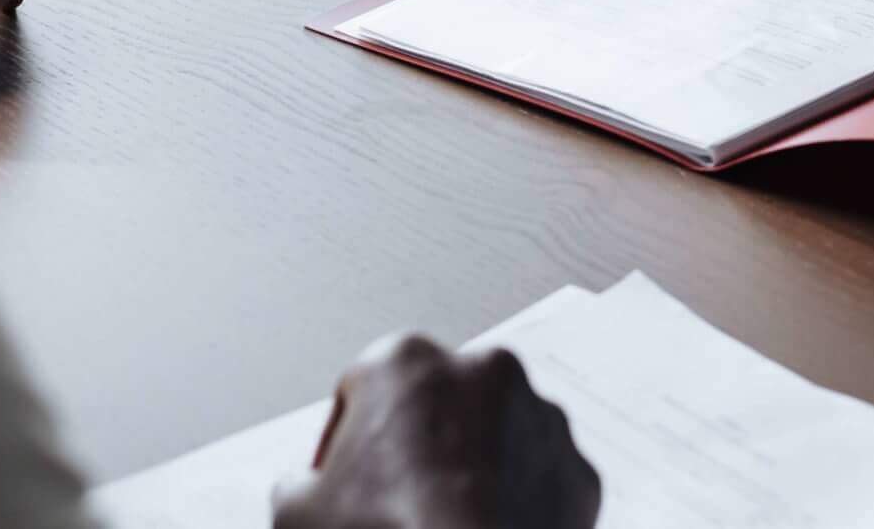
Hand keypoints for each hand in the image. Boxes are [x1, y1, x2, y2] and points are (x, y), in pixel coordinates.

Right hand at [273, 335, 599, 528]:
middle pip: (437, 407)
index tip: (339, 484)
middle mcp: (482, 370)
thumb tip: (304, 486)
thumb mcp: (294, 512)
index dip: (343, 446)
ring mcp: (541, 419)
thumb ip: (298, 482)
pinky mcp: (580, 472)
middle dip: (418, 449)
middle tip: (396, 507)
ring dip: (475, 472)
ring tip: (447, 525)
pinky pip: (541, 484)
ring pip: (498, 439)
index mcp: (404, 360)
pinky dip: (520, 507)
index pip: (361, 392)